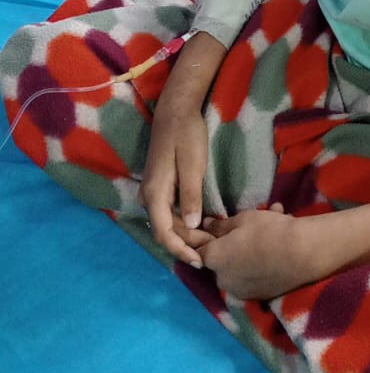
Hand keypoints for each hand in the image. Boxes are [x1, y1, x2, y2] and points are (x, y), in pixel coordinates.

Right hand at [141, 104, 208, 265]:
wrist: (176, 110)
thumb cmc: (186, 135)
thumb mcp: (193, 165)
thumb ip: (191, 196)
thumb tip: (191, 227)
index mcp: (155, 193)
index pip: (164, 233)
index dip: (181, 250)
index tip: (200, 262)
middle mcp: (150, 196)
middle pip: (167, 230)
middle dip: (188, 244)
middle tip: (215, 250)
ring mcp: (154, 191)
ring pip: (169, 222)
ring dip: (188, 234)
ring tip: (212, 241)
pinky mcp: (162, 186)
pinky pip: (171, 212)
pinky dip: (186, 222)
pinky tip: (203, 225)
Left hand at [201, 204, 313, 299]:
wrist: (302, 253)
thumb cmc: (267, 230)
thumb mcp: (242, 219)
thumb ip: (221, 225)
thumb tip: (205, 225)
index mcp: (214, 259)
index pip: (200, 250)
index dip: (209, 239)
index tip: (221, 229)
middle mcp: (223, 280)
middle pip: (221, 262)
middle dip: (232, 247)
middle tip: (250, 231)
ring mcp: (242, 292)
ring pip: (240, 269)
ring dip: (249, 255)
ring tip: (270, 236)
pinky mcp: (260, 297)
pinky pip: (255, 278)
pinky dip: (261, 265)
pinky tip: (278, 249)